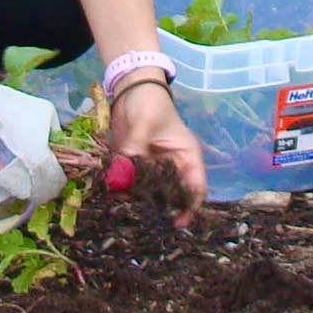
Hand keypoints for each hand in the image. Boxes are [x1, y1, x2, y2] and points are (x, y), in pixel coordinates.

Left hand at [108, 76, 207, 228]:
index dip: (190, 207)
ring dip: (141, 202)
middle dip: (161, 210)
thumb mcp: (144, 122)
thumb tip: (124, 172)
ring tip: (129, 210)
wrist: (130, 90)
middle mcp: (173, 167)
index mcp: (187, 157)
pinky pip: (133, 186)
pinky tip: (116, 196)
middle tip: (147, 220)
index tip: (177, 223)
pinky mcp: (136, 167)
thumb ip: (136, 147)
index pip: (196, 188)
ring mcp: (154, 169)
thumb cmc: (149, 102)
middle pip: (173, 197)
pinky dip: (126, 192)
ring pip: (152, 195)